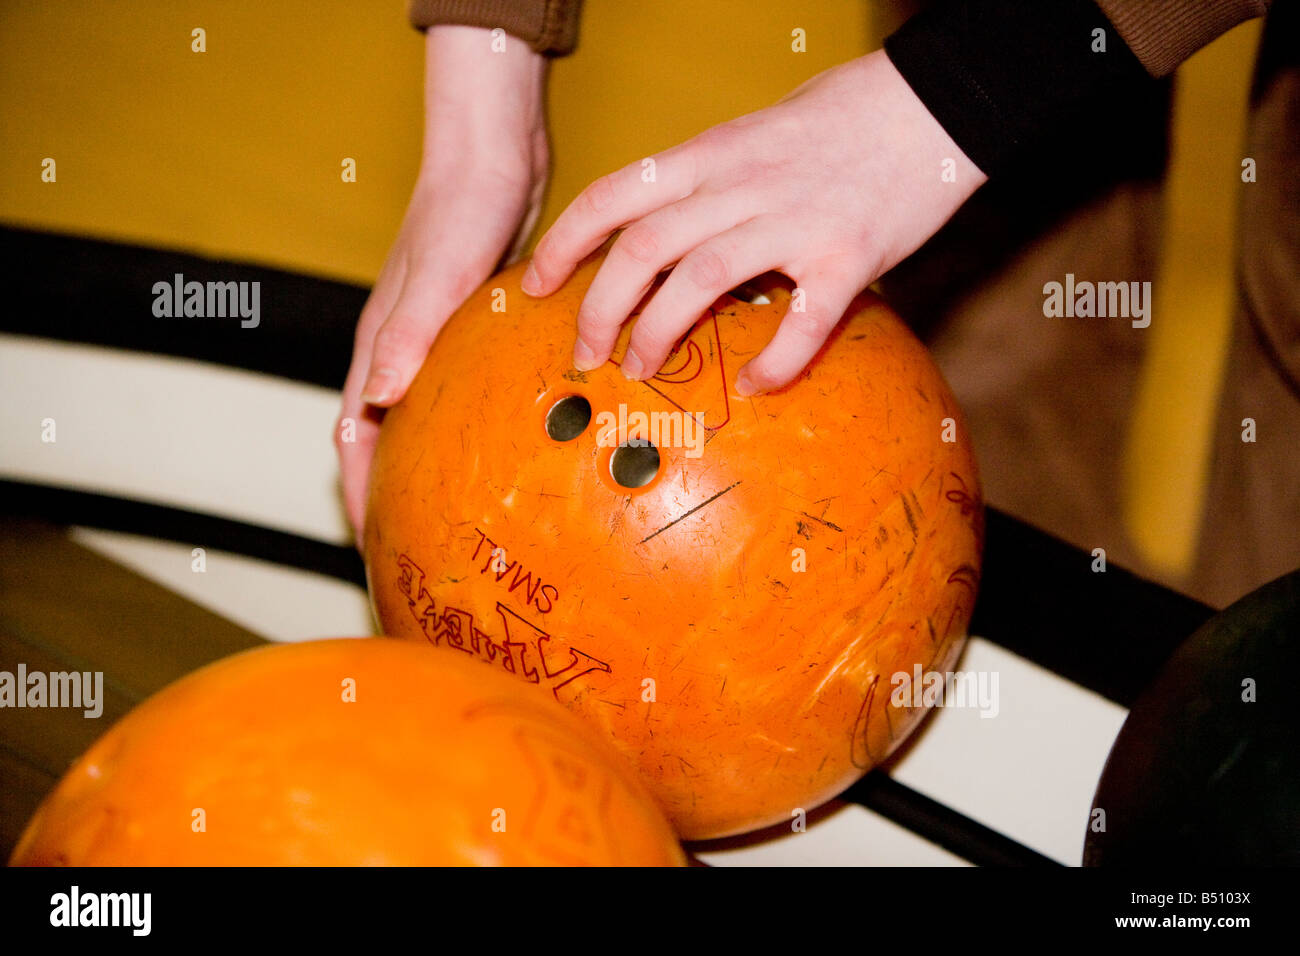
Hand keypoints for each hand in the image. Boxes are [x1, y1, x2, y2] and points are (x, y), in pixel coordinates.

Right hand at [336, 25, 548, 539]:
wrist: (491, 155)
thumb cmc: (461, 208)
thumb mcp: (438, 276)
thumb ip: (407, 335)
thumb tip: (374, 403)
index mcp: (378, 346)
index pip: (353, 437)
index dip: (360, 495)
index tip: (376, 548)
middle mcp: (399, 350)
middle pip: (382, 438)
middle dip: (393, 495)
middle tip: (422, 548)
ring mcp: (433, 341)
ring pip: (422, 419)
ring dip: (431, 466)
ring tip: (464, 515)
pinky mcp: (468, 330)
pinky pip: (460, 394)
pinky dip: (468, 428)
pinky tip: (507, 448)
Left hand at [522, 49, 986, 394]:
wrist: (935, 102)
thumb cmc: (841, 120)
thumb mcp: (754, 133)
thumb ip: (706, 181)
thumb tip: (663, 232)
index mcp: (713, 154)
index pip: (615, 195)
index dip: (566, 243)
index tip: (536, 285)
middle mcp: (743, 185)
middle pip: (643, 248)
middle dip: (600, 307)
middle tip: (584, 354)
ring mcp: (795, 220)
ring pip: (700, 280)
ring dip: (658, 333)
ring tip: (639, 370)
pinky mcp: (849, 256)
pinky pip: (802, 323)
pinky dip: (774, 363)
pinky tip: (755, 386)